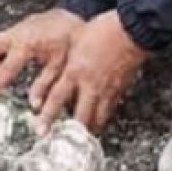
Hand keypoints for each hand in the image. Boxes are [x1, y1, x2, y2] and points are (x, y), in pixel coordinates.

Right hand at [0, 8, 85, 104]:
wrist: (75, 14)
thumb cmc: (70, 38)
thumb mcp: (60, 65)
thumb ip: (45, 86)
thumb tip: (34, 105)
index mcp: (25, 45)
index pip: (3, 69)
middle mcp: (15, 35)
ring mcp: (14, 29)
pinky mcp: (17, 28)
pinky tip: (8, 65)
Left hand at [35, 10, 146, 134]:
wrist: (130, 30)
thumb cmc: (102, 29)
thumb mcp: (74, 39)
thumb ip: (66, 57)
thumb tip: (59, 65)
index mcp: (74, 71)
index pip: (57, 99)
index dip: (47, 116)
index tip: (40, 129)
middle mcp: (89, 84)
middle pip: (80, 117)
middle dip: (71, 132)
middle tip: (63, 141)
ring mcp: (107, 89)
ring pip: (97, 118)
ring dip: (89, 128)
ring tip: (83, 137)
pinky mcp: (120, 89)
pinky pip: (110, 109)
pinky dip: (103, 117)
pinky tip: (100, 119)